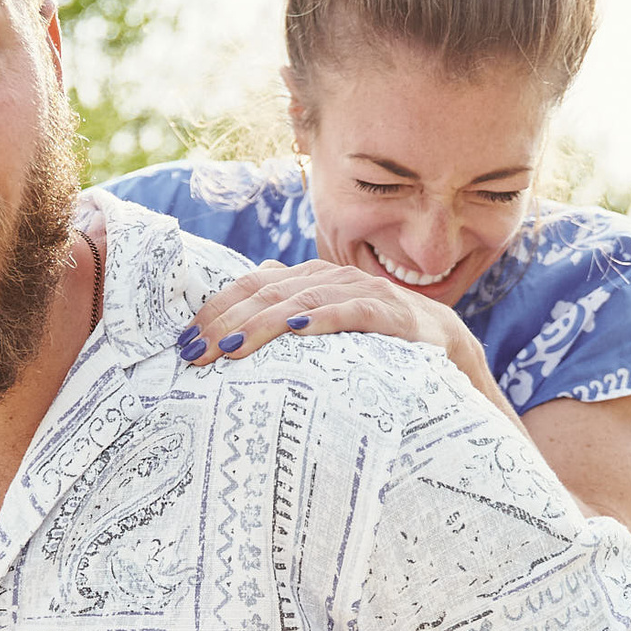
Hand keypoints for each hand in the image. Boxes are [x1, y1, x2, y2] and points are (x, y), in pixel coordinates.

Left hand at [181, 259, 472, 370]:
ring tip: (227, 347)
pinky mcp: (391, 314)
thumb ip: (289, 315)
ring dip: (259, 324)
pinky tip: (296, 330)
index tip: (183, 341)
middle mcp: (330, 278)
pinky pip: (351, 312)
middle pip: (265, 292)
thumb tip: (240, 319)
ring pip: (299, 301)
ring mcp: (361, 292)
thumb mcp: (327, 327)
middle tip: (193, 353)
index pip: (251, 286)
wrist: (446, 346)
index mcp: (309, 279)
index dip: (215, 310)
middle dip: (224, 321)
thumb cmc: (377, 340)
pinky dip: (322, 319)